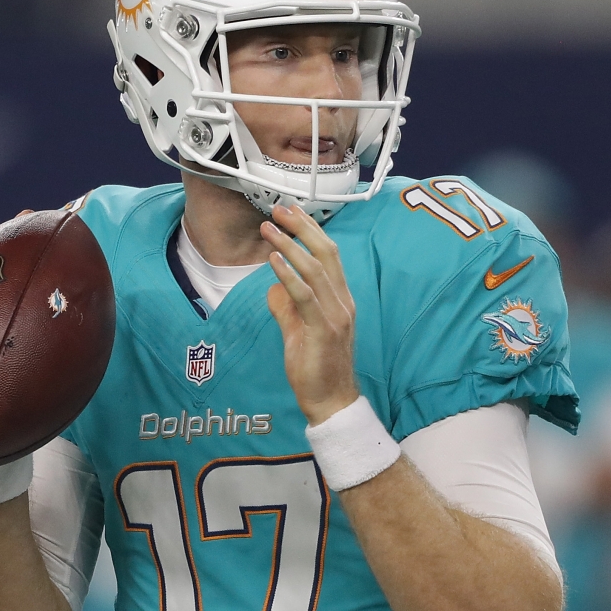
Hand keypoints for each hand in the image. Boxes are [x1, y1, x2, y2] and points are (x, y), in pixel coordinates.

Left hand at [263, 203, 359, 425]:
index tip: (291, 211)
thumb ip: (287, 309)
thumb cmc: (317, 369)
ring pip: (315, 270)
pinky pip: (305, 296)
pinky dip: (289, 275)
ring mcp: (336, 316)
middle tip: (280, 209)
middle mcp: (343, 303)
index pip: (329, 255)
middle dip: (302, 227)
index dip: (310, 230)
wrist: (331, 402)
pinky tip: (272, 260)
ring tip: (268, 229)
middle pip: (326, 253)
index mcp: (340, 300)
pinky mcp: (324, 331)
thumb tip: (273, 289)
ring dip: (290, 246)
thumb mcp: (298, 332)